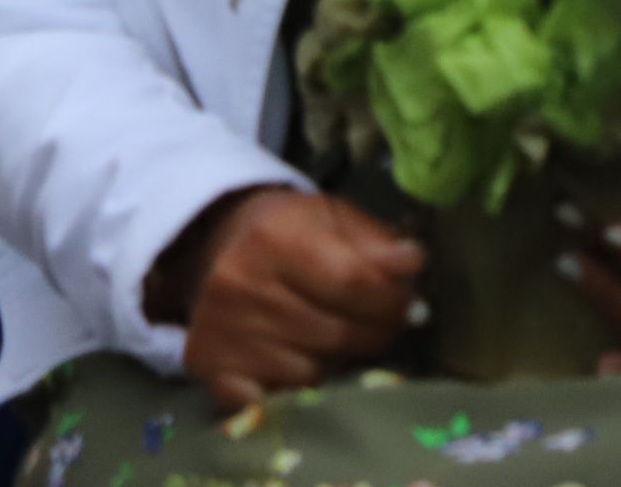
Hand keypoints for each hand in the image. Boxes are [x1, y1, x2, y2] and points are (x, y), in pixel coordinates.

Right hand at [152, 187, 423, 411]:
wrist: (217, 244)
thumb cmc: (291, 232)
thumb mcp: (334, 219)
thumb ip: (377, 243)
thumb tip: (413, 264)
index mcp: (275, 236)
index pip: (351, 282)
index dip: (391, 301)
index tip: (411, 305)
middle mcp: (240, 283)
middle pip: (335, 333)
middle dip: (373, 335)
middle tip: (382, 326)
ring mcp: (220, 329)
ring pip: (310, 373)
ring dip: (337, 362)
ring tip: (337, 338)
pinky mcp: (208, 365)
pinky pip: (274, 400)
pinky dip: (295, 389)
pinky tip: (299, 361)